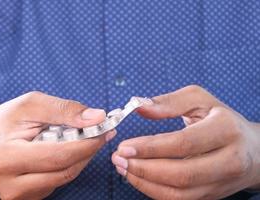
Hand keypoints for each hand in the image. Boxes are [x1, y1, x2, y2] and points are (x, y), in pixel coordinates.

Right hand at [0, 91, 115, 199]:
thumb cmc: (6, 121)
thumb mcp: (31, 104)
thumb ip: (64, 110)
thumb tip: (97, 118)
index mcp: (6, 157)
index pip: (58, 155)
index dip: (86, 142)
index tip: (104, 128)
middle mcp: (10, 184)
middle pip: (65, 170)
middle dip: (88, 149)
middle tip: (101, 132)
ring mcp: (18, 196)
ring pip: (65, 178)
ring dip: (81, 157)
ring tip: (82, 137)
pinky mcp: (27, 199)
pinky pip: (58, 182)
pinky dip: (69, 165)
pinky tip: (66, 150)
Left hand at [112, 85, 259, 199]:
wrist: (253, 150)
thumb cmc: (222, 120)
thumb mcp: (200, 100)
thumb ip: (170, 102)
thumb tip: (139, 108)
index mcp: (225, 130)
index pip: (183, 143)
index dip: (150, 147)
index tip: (125, 146)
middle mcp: (228, 161)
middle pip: (181, 174)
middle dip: (144, 169)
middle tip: (118, 159)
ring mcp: (221, 183)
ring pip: (178, 193)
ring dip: (145, 183)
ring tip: (123, 168)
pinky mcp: (211, 196)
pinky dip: (153, 191)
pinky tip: (138, 177)